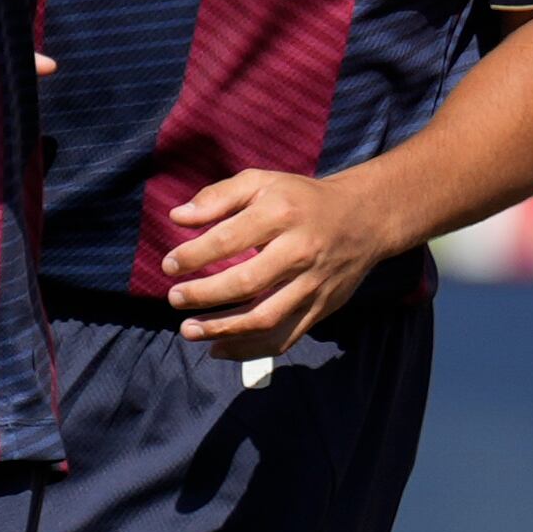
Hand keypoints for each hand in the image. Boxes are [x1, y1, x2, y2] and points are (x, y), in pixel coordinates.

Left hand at [161, 165, 401, 360]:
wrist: (364, 217)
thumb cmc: (300, 198)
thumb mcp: (261, 182)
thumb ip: (218, 197)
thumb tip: (177, 217)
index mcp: (280, 214)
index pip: (229, 239)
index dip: (194, 255)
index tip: (168, 266)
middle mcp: (299, 251)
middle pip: (247, 282)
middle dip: (205, 295)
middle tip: (174, 300)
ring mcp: (313, 284)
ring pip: (266, 317)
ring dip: (224, 330)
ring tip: (190, 332)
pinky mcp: (321, 309)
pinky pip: (285, 337)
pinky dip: (251, 349)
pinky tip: (220, 349)